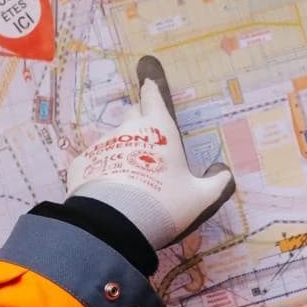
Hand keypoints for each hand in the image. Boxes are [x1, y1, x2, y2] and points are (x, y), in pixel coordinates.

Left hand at [67, 55, 234, 248]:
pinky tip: (106, 190)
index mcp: (159, 129)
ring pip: (113, 140)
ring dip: (120, 152)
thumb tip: (225, 175)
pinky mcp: (82, 163)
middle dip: (139, 122)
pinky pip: (94, 161)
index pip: (153, 97)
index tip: (148, 82)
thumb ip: (215, 184)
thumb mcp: (198, 198)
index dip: (152, 89)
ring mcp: (102, 145)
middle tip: (147, 146)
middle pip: (133, 115)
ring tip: (127, 180)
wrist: (114, 223)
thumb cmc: (163, 203)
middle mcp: (129, 130)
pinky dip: (100, 170)